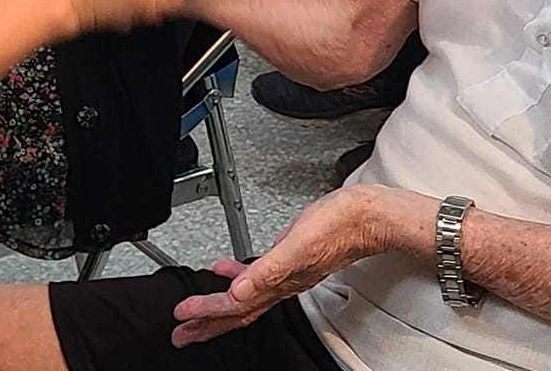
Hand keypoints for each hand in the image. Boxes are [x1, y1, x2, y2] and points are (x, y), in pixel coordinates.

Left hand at [172, 187, 402, 344]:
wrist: (368, 216)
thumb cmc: (339, 226)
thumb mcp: (297, 244)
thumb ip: (267, 271)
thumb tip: (238, 290)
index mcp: (281, 283)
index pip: (236, 306)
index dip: (206, 312)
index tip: (182, 317)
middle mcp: (282, 283)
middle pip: (237, 311)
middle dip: (207, 324)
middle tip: (182, 333)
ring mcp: (286, 273)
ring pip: (245, 297)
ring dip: (218, 304)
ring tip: (196, 309)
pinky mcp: (290, 259)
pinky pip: (257, 276)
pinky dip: (236, 275)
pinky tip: (225, 268)